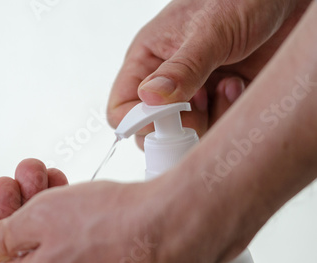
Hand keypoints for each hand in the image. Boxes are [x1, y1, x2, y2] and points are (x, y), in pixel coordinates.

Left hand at [0, 159, 237, 262]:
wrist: (183, 226)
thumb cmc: (120, 225)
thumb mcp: (40, 217)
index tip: (6, 189)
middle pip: (29, 255)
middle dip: (25, 208)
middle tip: (33, 177)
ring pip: (60, 256)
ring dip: (53, 216)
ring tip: (59, 182)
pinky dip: (80, 234)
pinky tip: (86, 207)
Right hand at [108, 0, 310, 148]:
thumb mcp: (209, 31)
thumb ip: (181, 68)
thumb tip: (149, 99)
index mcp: (148, 60)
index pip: (122, 109)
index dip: (138, 121)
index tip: (166, 121)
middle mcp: (167, 82)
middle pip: (151, 130)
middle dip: (174, 129)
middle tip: (197, 113)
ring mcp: (195, 94)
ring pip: (185, 135)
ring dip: (208, 120)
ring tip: (226, 86)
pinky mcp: (221, 102)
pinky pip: (215, 129)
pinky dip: (228, 114)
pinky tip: (237, 86)